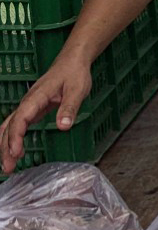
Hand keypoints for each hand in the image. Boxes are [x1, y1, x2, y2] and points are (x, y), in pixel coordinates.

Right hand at [1, 54, 91, 173]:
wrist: (72, 61)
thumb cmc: (74, 74)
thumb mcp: (77, 90)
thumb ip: (69, 108)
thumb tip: (63, 126)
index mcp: (36, 98)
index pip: (20, 119)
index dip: (15, 137)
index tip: (15, 153)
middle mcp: (28, 103)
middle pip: (9, 126)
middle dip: (5, 148)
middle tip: (7, 168)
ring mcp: (28, 106)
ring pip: (9, 126)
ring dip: (5, 145)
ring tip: (8, 165)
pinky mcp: (32, 109)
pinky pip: (16, 125)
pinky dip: (11, 138)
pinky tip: (15, 151)